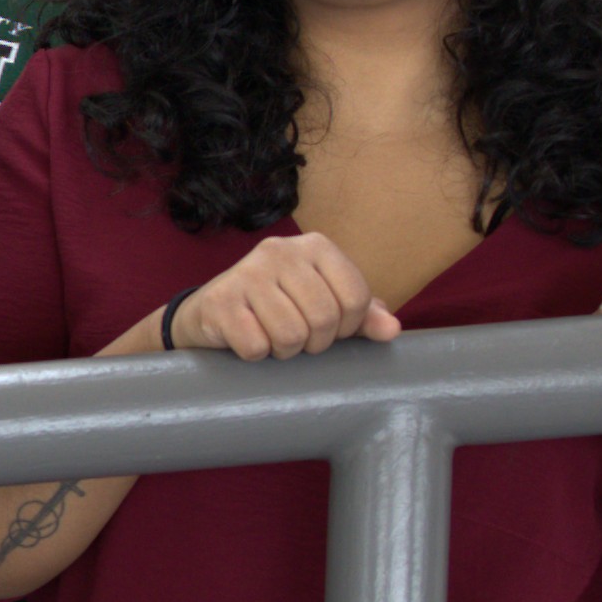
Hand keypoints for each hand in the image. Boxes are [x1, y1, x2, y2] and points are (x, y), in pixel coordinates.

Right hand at [163, 233, 400, 360]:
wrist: (209, 313)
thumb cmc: (277, 309)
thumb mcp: (324, 305)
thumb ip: (362, 315)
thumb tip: (392, 330)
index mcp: (315, 246)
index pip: (356, 297)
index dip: (348, 327)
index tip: (330, 331)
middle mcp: (281, 250)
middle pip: (324, 318)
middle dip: (315, 343)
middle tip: (299, 340)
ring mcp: (247, 272)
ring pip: (291, 336)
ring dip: (284, 351)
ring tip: (273, 338)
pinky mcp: (220, 300)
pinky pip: (256, 346)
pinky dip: (256, 355)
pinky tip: (247, 339)